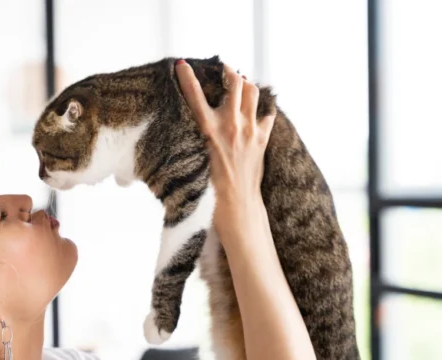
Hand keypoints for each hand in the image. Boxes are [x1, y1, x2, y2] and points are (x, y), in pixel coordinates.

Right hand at [175, 60, 275, 239]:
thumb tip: (194, 127)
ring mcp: (249, 130)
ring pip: (253, 92)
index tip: (181, 64)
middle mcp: (230, 125)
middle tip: (225, 70)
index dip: (187, 77)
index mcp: (208, 130)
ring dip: (246, 85)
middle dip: (230, 72)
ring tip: (241, 85)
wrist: (236, 206)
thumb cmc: (210, 189)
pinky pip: (266, 115)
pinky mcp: (261, 140)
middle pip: (236, 83)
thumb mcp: (196, 158)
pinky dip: (262, 111)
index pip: (195, 95)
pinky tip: (257, 114)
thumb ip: (198, 137)